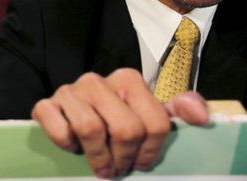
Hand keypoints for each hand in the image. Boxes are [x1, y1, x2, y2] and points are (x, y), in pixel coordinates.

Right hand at [32, 69, 209, 177]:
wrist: (69, 118)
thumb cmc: (115, 120)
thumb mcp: (150, 115)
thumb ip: (180, 112)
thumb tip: (201, 116)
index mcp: (129, 79)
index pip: (155, 123)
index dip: (151, 152)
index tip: (142, 162)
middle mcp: (97, 80)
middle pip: (126, 130)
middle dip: (124, 158)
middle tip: (119, 168)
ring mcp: (69, 91)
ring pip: (91, 130)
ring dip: (98, 158)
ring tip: (101, 166)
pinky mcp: (46, 105)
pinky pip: (59, 130)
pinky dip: (67, 145)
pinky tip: (72, 146)